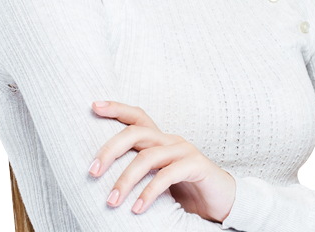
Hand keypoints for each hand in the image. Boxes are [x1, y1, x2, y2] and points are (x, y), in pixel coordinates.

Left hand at [88, 101, 235, 221]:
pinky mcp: (196, 165)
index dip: (117, 109)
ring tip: (111, 201)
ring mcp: (184, 150)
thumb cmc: (185, 190)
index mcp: (160, 140)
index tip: (94, 106)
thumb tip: (101, 181)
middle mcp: (171, 140)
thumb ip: (138, 173)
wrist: (222, 201)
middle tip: (92, 171)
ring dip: (126, 180)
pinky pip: (168, 175)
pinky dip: (149, 192)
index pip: (137, 117)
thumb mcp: (157, 178)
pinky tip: (137, 209)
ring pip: (148, 157)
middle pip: (136, 133)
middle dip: (110, 150)